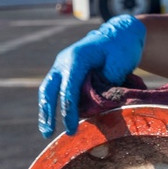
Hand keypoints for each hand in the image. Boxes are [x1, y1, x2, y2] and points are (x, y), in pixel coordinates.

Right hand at [38, 15, 145, 137]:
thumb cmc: (121, 48)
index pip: (68, 88)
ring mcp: (62, 66)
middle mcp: (64, 61)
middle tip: (47, 134)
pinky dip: (53, 104)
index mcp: (77, 58)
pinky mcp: (65, 72)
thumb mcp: (118, 63)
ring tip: (46, 132)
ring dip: (46, 110)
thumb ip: (106, 83)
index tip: (71, 128)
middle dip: (47, 112)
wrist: (120, 35)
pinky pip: (55, 90)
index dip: (68, 110)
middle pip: (49, 89)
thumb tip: (96, 104)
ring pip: (48, 90)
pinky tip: (54, 120)